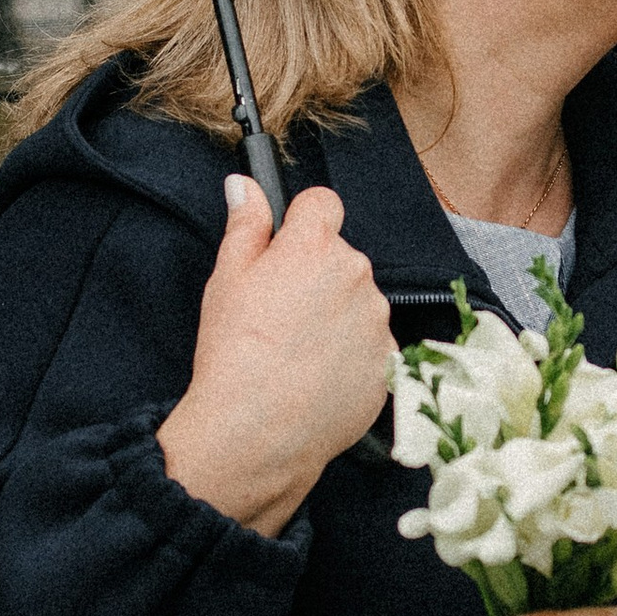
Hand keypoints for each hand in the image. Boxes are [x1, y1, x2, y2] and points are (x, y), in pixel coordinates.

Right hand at [159, 178, 391, 536]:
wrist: (258, 430)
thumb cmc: (234, 353)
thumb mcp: (226, 279)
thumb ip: (245, 225)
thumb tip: (245, 186)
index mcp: (314, 246)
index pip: (322, 204)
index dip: (301, 222)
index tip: (285, 247)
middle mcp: (357, 274)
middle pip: (341, 257)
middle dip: (316, 275)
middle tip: (280, 314)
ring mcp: (377, 319)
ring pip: (359, 301)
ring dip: (336, 316)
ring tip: (298, 352)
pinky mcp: (389, 361)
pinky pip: (371, 345)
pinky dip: (351, 355)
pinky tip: (317, 376)